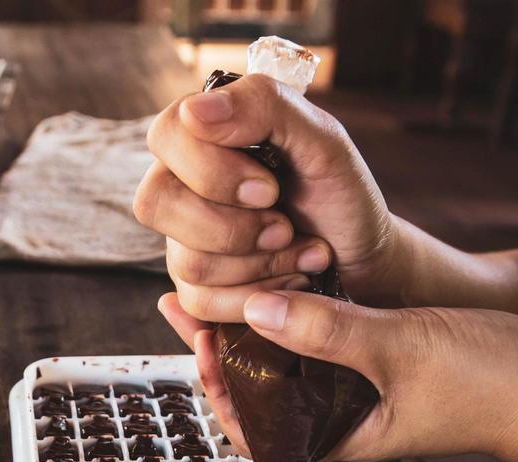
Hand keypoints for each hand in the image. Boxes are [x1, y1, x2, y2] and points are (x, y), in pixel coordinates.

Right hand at [134, 72, 402, 320]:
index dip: (212, 171)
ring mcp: (184, 238)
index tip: (270, 189)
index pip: (165, 135)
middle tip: (284, 226)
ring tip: (300, 250)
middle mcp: (183, 184)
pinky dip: (257, 294)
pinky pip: (199, 300)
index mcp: (206, 134)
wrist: (362, 256)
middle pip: (155, 203)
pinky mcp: (195, 286)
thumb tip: (195, 108)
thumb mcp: (322, 139)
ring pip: (186, 260)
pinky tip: (289, 280)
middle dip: (232, 228)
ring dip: (258, 264)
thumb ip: (265, 106)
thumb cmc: (340, 192)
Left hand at [157, 288, 517, 461]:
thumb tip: (255, 307)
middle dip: (221, 349)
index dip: (215, 385)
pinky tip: (281, 280)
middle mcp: (340, 421)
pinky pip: (322, 346)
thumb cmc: (491, 382)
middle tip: (184, 296)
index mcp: (336, 436)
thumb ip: (325, 329)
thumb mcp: (398, 347)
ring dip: (254, 329)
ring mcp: (360, 396)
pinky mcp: (380, 369)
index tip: (196, 335)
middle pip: (259, 392)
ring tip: (220, 284)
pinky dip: (297, 317)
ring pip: (287, 366)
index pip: (250, 427)